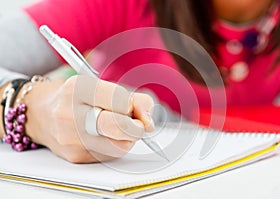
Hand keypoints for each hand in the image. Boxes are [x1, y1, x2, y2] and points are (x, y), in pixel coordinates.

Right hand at [24, 75, 154, 162]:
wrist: (40, 113)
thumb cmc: (75, 97)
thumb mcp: (98, 86)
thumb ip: (130, 99)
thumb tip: (149, 121)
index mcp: (78, 88)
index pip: (120, 100)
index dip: (134, 106)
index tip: (134, 107)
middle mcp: (70, 113)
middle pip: (118, 126)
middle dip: (137, 127)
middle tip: (140, 124)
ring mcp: (70, 138)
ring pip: (118, 146)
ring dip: (128, 138)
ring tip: (120, 129)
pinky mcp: (74, 155)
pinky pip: (109, 155)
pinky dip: (115, 146)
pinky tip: (105, 137)